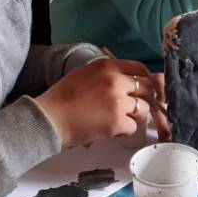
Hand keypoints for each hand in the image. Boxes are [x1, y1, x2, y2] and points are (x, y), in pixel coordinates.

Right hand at [35, 58, 169, 146]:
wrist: (50, 118)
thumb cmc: (63, 97)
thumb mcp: (86, 74)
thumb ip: (108, 74)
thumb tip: (130, 81)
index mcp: (107, 66)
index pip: (140, 69)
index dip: (146, 80)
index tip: (144, 89)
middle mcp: (115, 81)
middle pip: (147, 88)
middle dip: (144, 99)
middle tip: (135, 108)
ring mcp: (117, 102)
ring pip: (144, 108)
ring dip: (137, 116)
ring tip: (121, 120)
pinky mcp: (116, 122)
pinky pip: (134, 126)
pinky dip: (125, 130)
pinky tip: (112, 129)